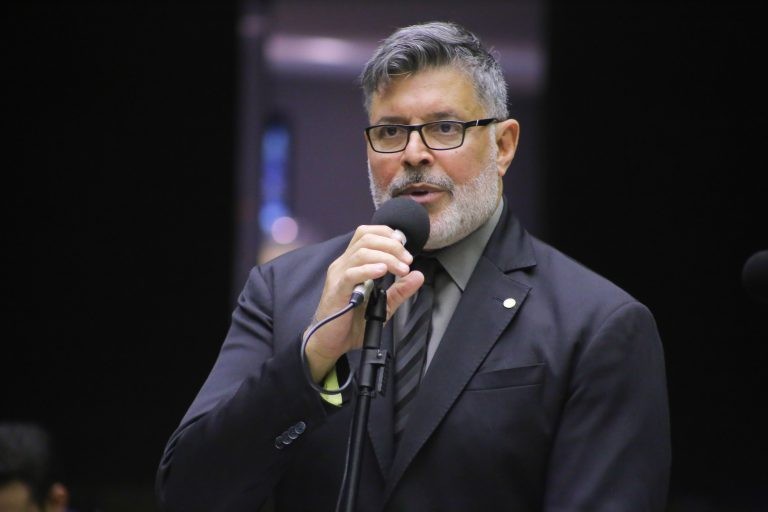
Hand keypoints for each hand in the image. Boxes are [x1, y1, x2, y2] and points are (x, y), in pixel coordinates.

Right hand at [304, 225, 424, 381]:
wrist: (329, 343)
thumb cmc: (351, 323)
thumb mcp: (383, 305)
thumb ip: (400, 290)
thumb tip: (418, 275)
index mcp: (352, 263)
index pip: (366, 234)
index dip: (386, 234)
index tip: (404, 247)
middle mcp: (343, 265)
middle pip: (366, 239)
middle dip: (392, 246)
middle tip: (408, 260)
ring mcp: (338, 276)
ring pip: (361, 253)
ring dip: (387, 257)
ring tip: (401, 269)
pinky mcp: (336, 290)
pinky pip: (351, 274)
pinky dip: (369, 269)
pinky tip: (382, 272)